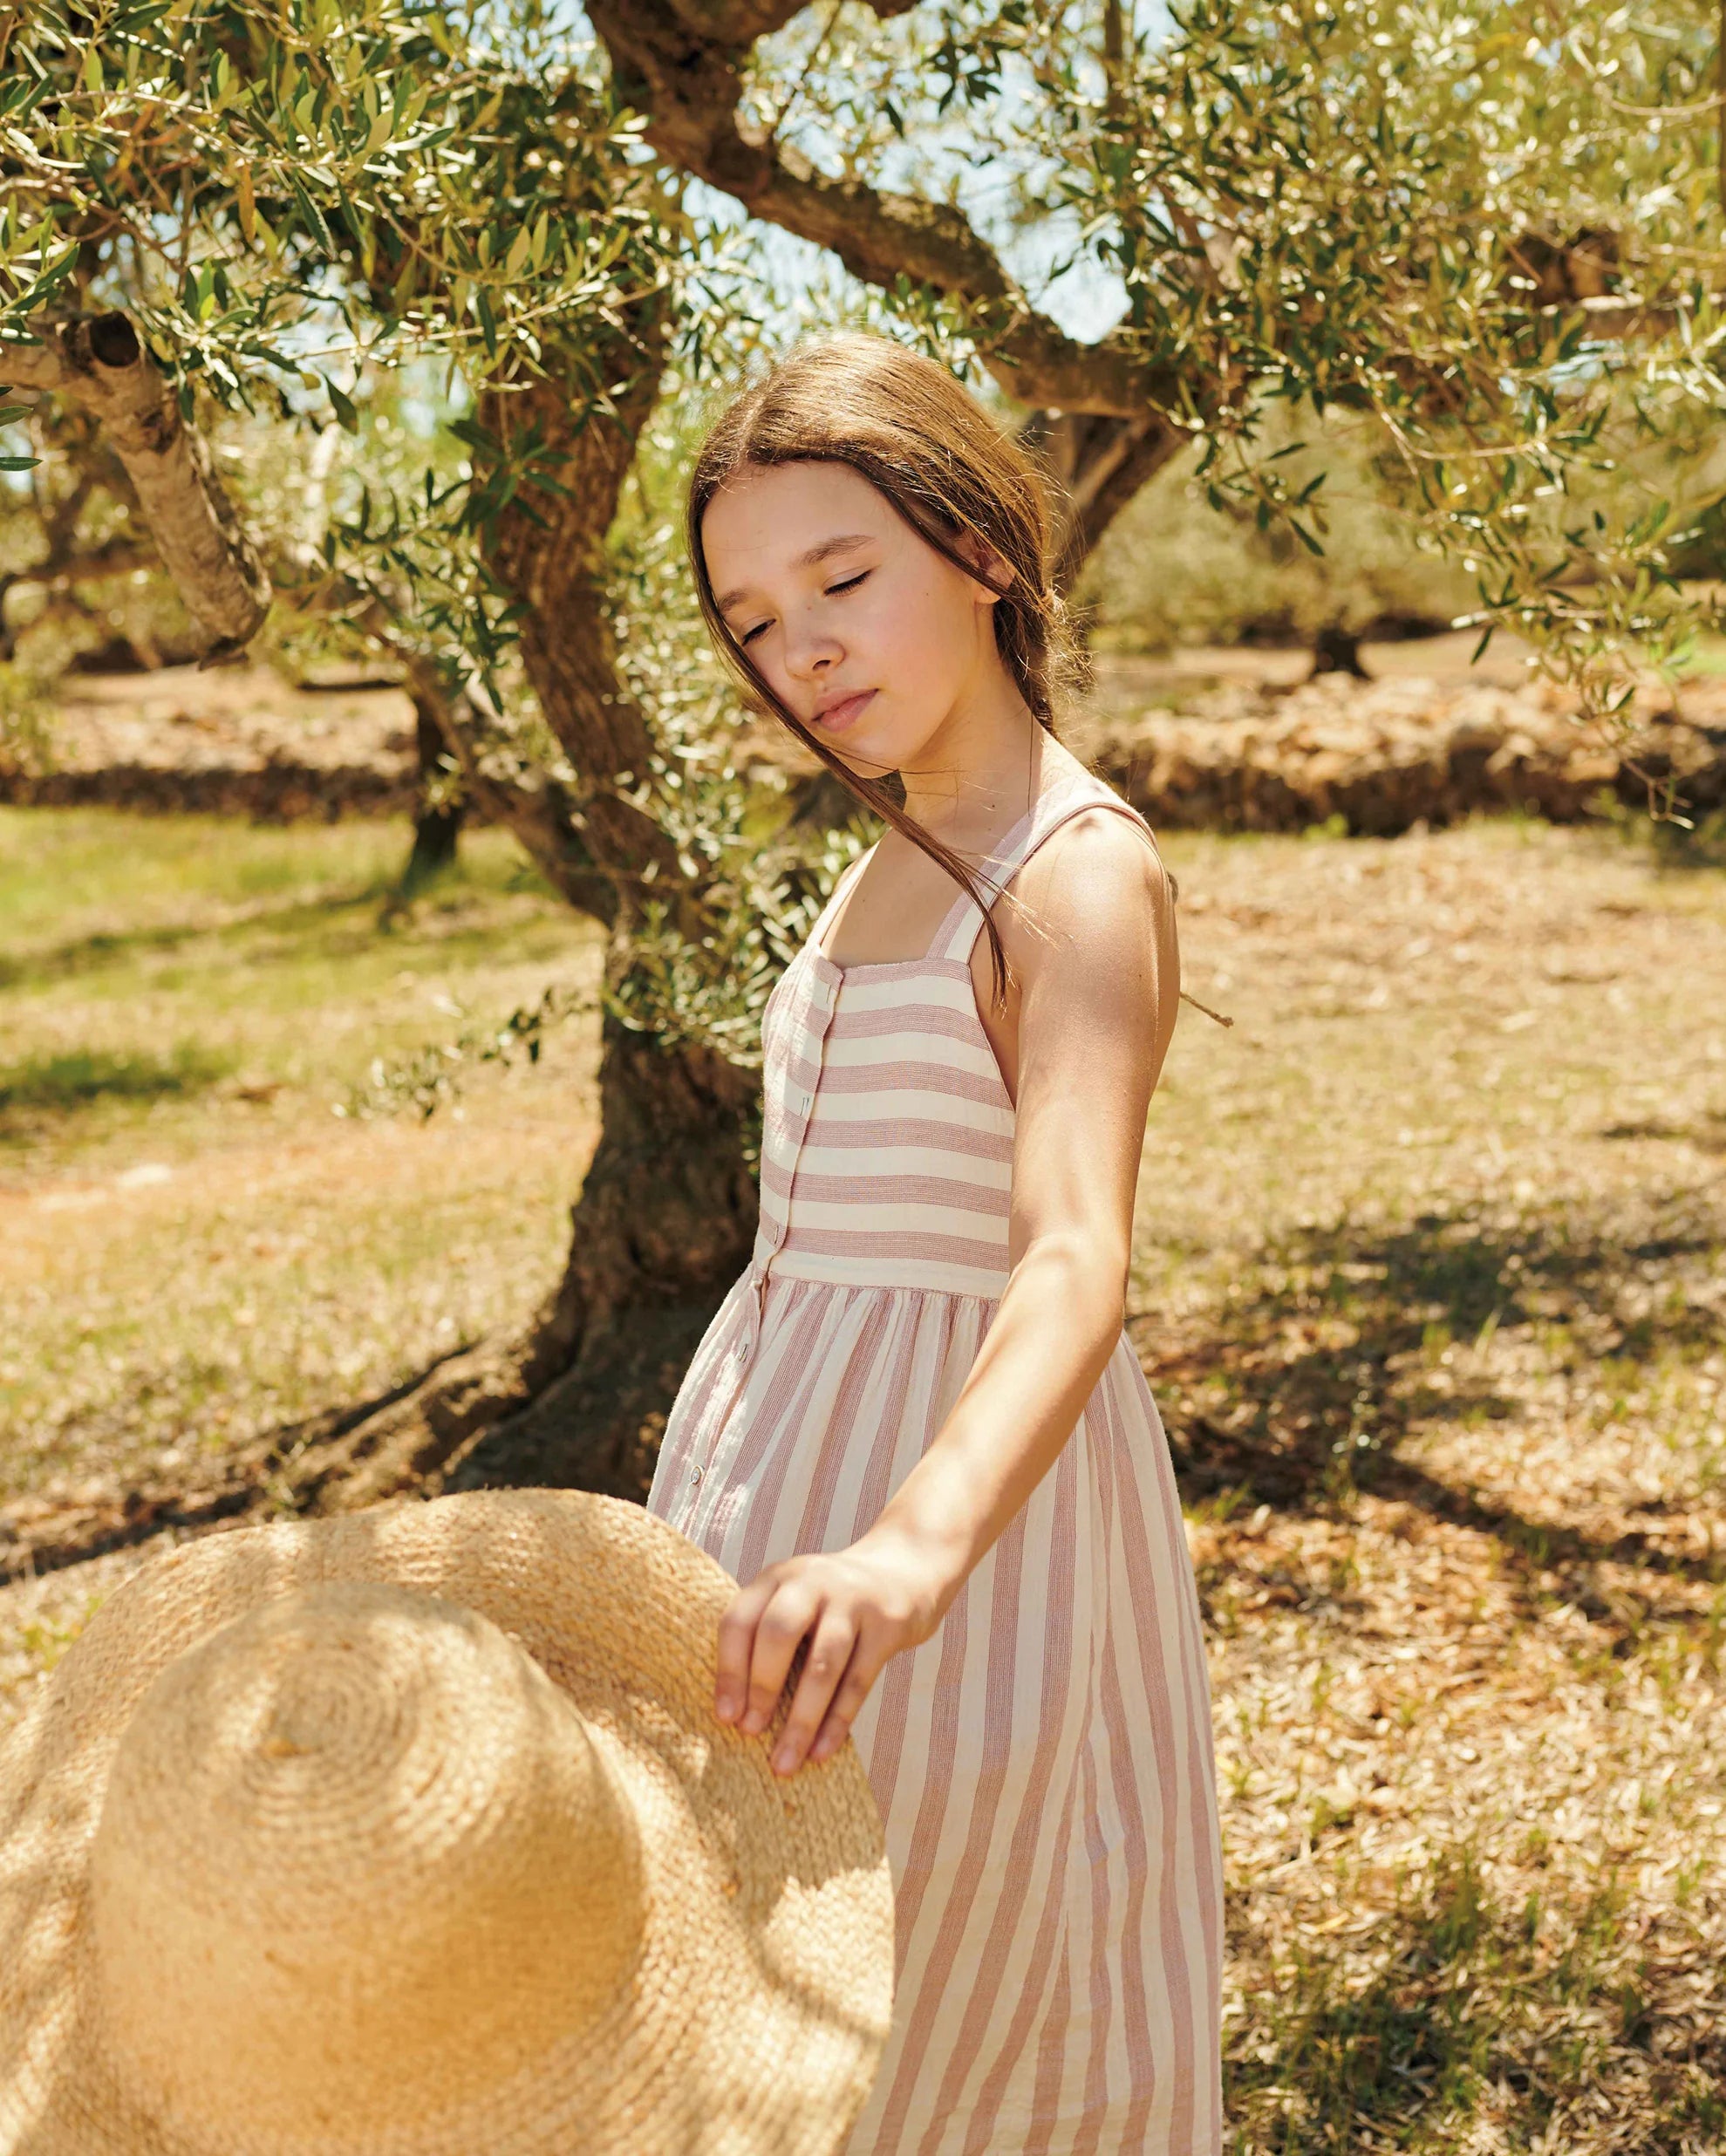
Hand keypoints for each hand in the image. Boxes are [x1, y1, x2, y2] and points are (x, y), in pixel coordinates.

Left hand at [714, 1526, 960, 1776]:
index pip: (740, 1621)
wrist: (904, 1571)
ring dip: (801, 1719)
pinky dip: (837, 1721)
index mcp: (777, 1578)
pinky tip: (821, 1752)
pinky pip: (858, 1681)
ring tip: (785, 1762)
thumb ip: (766, 1639)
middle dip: (762, 1688)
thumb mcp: (795, 1602)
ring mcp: (853, 1600)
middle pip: (778, 1633)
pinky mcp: (888, 1623)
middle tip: (751, 1733)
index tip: (726, 1718)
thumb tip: (734, 1713)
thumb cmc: (832, 1604)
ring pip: (822, 1665)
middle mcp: (812, 1581)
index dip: (729, 1672)